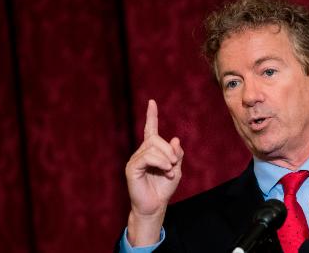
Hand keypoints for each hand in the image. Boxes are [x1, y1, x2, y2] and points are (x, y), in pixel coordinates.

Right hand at [125, 99, 183, 245]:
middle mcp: (141, 153)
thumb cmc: (164, 188)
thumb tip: (175, 139)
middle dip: (168, 149)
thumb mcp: (176, 169)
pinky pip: (147, 157)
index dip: (151, 115)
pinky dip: (159, 162)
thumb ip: (176, 154)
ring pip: (152, 147)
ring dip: (166, 158)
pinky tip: (166, 170)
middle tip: (174, 164)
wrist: (155, 205)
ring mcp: (135, 160)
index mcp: (151, 151)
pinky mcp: (132, 168)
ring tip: (170, 170)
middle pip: (155, 138)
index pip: (150, 129)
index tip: (152, 102)